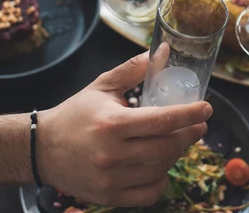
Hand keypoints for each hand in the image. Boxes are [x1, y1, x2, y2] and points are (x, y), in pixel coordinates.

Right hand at [39, 53, 212, 206]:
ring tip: (177, 141)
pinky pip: (150, 193)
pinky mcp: (109, 196)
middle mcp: (113, 154)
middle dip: (189, 134)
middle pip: (167, 147)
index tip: (206, 108)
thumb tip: (162, 51)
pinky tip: (161, 165)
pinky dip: (161, 179)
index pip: (163, 120)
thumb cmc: (76, 114)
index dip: (190, 114)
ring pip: (161, 169)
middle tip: (198, 125)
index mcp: (113, 123)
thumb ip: (134, 70)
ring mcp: (111, 178)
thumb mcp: (102, 86)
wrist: (42, 149)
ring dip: (175, 154)